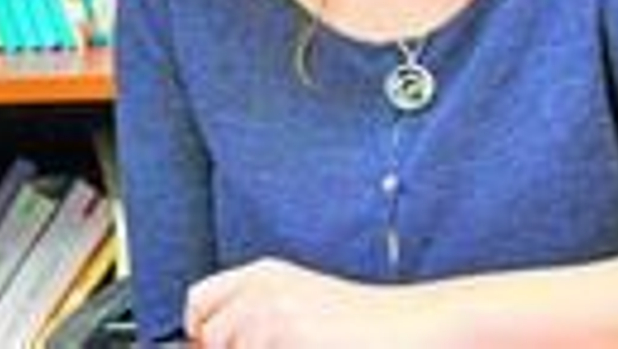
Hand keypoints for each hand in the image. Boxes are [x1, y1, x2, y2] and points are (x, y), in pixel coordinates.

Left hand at [183, 257, 441, 348]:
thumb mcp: (299, 307)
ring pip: (232, 348)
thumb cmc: (367, 325)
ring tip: (311, 344)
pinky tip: (320, 348)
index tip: (210, 346)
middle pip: (212, 337)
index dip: (202, 334)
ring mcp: (275, 316)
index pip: (198, 303)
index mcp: (262, 275)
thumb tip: (206, 341)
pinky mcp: (292, 337)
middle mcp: (262, 288)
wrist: (419, 327)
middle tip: (279, 345)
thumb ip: (254, 320)